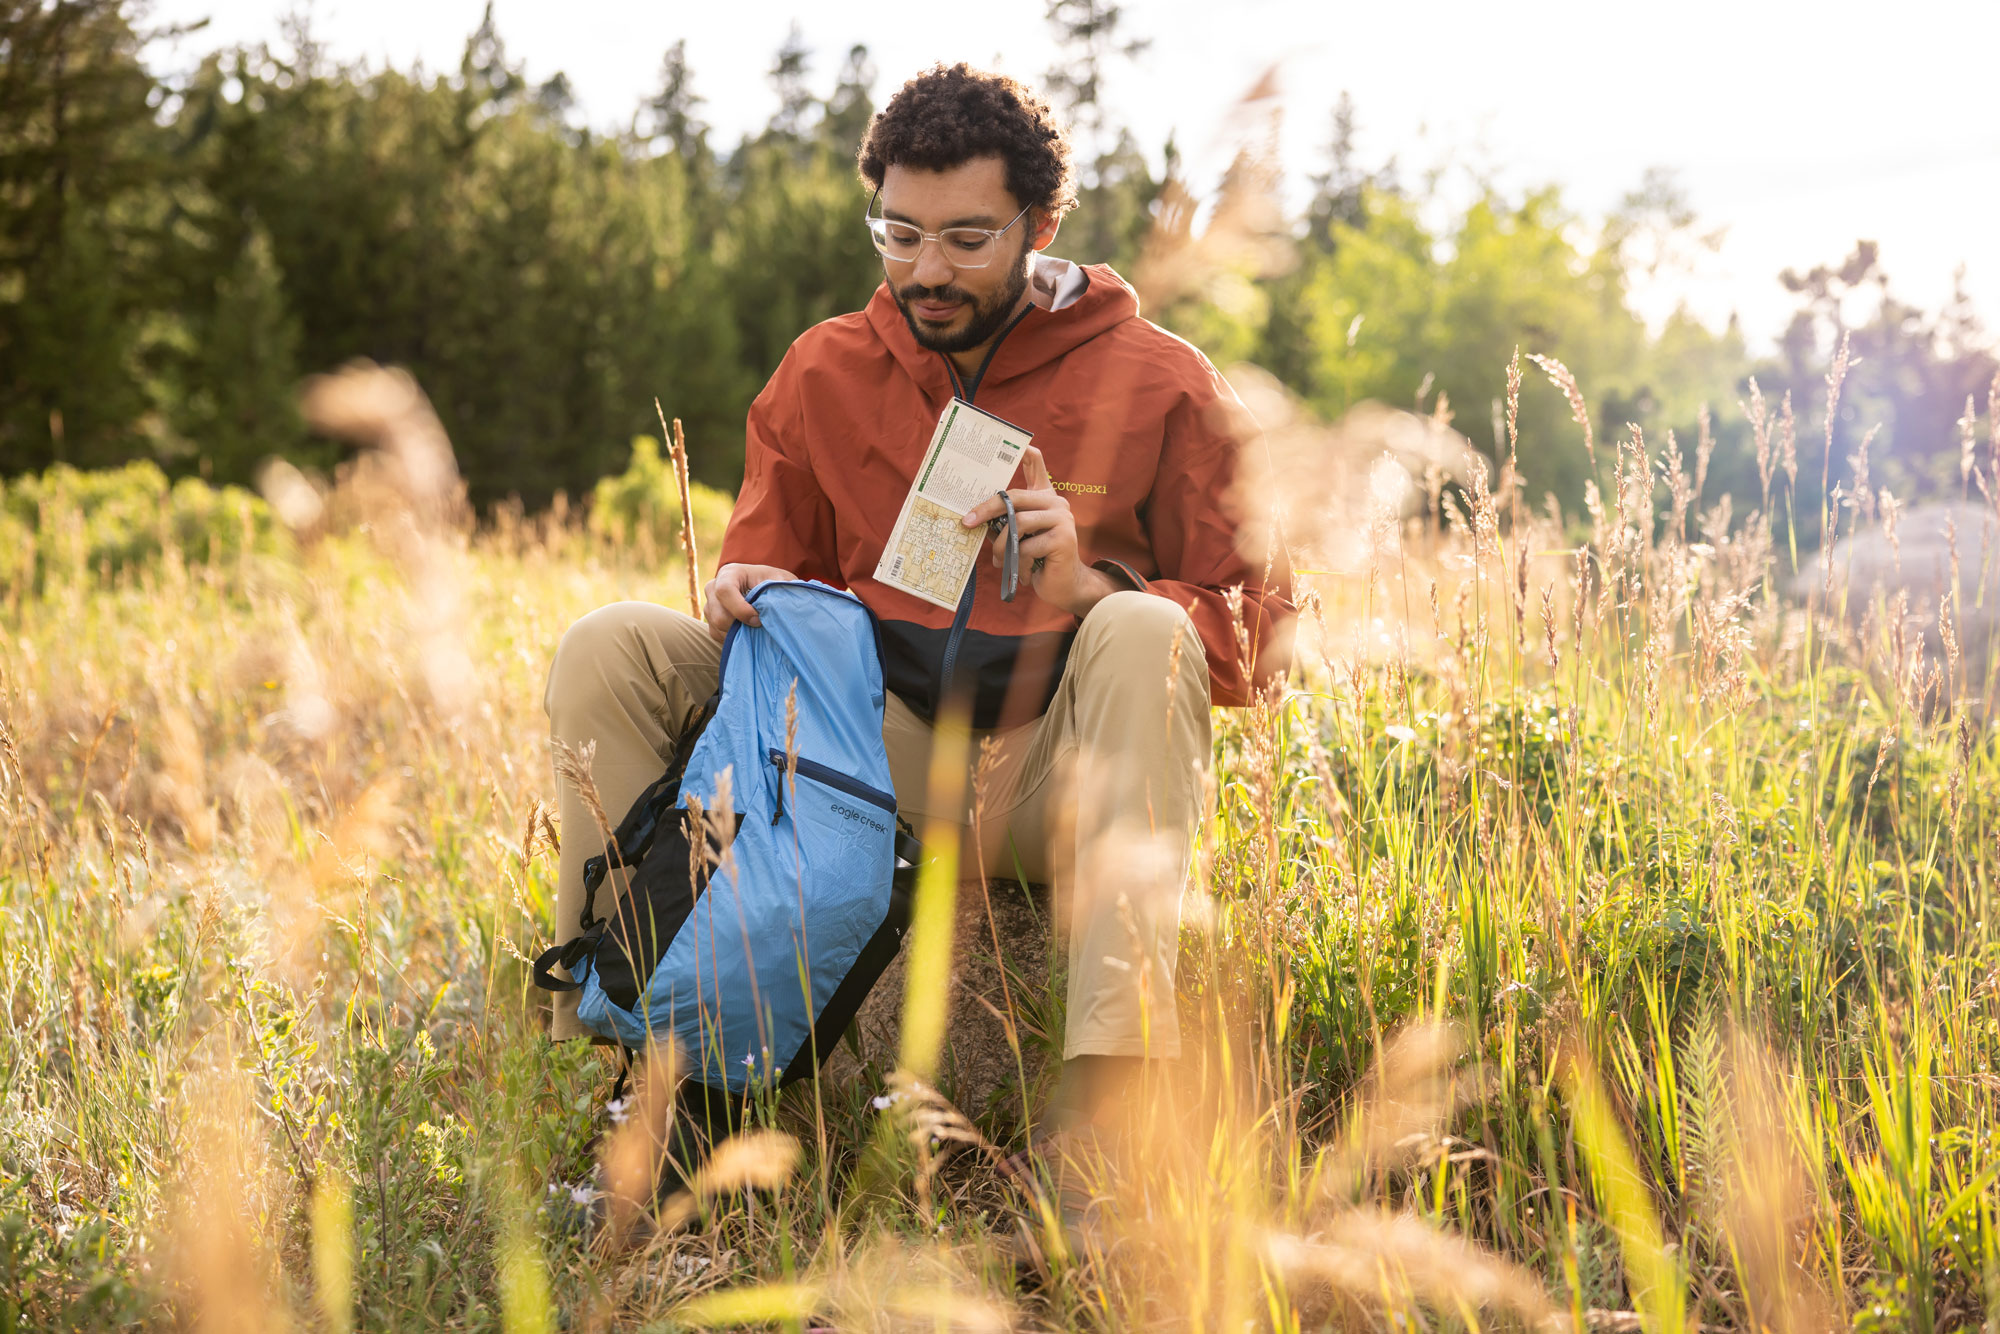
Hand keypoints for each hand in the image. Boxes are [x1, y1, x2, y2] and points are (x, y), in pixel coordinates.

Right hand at [704, 562, 796, 638]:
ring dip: (737, 632)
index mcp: (730, 573)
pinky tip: (747, 631)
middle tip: (759, 626)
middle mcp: (713, 587)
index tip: (758, 620)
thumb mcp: (780, 581)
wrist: (765, 588)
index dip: (740, 609)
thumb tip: (776, 607)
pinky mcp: (710, 619)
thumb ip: (778, 590)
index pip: (724, 590)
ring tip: (755, 627)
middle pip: (718, 614)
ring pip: (717, 626)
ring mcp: (709, 604)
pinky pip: (717, 634)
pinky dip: (733, 637)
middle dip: (740, 625)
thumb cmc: (774, 583)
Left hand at [959, 446, 1117, 617]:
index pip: (1036, 465)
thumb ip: (1004, 521)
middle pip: (1014, 497)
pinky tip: (1021, 573)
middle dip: (987, 510)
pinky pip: (1026, 547)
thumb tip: (972, 516)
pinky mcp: (1063, 539)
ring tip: (999, 561)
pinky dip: (1018, 563)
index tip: (1013, 440)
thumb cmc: (1036, 558)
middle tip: (967, 522)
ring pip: (1018, 524)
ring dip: (1001, 546)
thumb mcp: (1018, 536)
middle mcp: (1056, 503)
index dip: (1024, 451)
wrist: (1064, 585)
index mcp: (1044, 498)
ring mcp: (1062, 519)